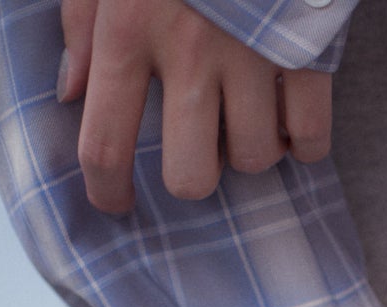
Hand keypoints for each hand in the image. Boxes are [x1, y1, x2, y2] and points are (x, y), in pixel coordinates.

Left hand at [57, 0, 332, 214]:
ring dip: (247, 151)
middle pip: (191, 176)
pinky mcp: (309, 56)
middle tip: (194, 148)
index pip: (107, 143)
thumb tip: (73, 92)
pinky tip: (289, 123)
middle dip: (192, 174)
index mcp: (128, 30)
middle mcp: (190, 54)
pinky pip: (313, 140)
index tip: (114, 203)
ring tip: (243, 118)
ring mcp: (254, 58)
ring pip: (253, 160)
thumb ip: (82, 23)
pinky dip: (303, 145)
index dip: (107, 190)